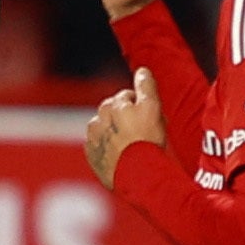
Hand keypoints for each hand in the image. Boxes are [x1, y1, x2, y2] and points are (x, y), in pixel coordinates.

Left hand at [83, 68, 166, 188]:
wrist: (135, 174)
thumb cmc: (146, 140)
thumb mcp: (152, 108)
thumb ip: (146, 86)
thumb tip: (142, 70)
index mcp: (111, 105)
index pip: (128, 98)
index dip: (142, 107)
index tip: (151, 119)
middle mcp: (97, 119)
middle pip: (115, 114)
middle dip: (127, 119)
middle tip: (144, 134)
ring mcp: (92, 139)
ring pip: (107, 131)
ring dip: (117, 135)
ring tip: (133, 147)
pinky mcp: (92, 157)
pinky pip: (102, 149)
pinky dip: (110, 150)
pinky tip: (124, 157)